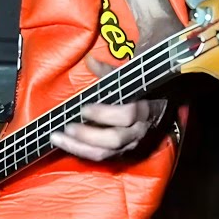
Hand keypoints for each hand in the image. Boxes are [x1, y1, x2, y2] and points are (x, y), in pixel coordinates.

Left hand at [52, 56, 167, 160]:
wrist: (160, 112)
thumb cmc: (140, 92)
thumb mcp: (130, 80)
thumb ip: (109, 71)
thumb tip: (90, 60)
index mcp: (144, 109)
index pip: (128, 115)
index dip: (104, 114)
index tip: (84, 109)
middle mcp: (139, 131)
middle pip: (115, 139)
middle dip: (89, 135)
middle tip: (68, 127)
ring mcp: (130, 145)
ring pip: (105, 153)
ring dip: (79, 147)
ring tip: (58, 138)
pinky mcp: (122, 155)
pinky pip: (101, 158)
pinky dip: (82, 152)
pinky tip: (66, 144)